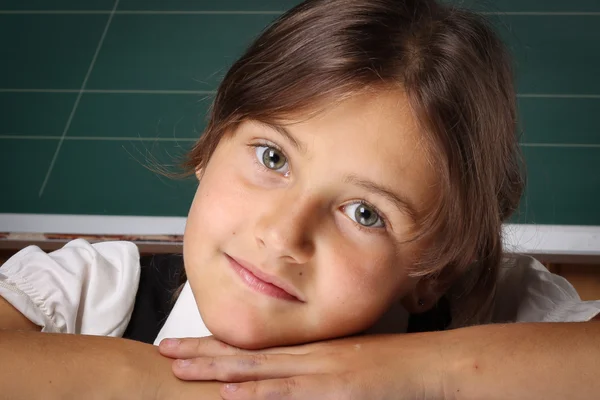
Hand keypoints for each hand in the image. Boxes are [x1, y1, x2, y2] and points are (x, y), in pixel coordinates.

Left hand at [158, 333, 446, 399]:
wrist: (430, 363)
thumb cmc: (394, 365)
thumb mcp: (349, 365)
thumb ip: (319, 372)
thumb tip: (293, 381)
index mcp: (308, 350)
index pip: (253, 348)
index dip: (217, 347)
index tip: (187, 346)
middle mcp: (307, 356)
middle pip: (245, 354)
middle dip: (201, 354)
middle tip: (164, 350)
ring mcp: (319, 370)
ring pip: (257, 369)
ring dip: (215, 369)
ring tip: (178, 366)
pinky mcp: (335, 387)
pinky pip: (289, 391)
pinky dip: (256, 393)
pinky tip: (229, 392)